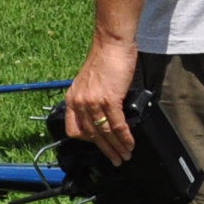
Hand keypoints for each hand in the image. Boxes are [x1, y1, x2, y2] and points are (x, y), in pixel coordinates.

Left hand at [66, 36, 140, 163]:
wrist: (112, 44)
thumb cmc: (105, 58)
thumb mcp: (90, 82)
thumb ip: (92, 98)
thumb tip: (104, 114)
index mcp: (73, 98)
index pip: (74, 129)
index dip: (86, 141)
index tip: (98, 145)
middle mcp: (80, 102)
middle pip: (91, 135)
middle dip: (105, 150)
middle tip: (115, 159)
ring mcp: (94, 102)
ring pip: (105, 133)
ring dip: (117, 147)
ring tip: (125, 155)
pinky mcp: (109, 99)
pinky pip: (117, 125)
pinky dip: (125, 137)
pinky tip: (130, 143)